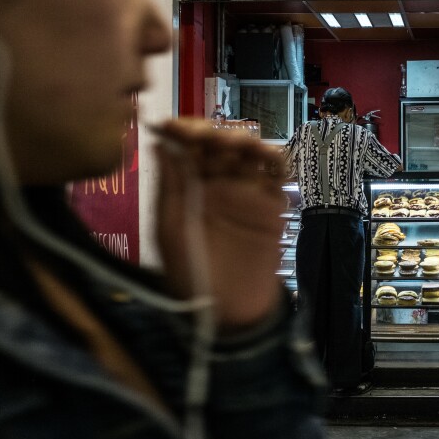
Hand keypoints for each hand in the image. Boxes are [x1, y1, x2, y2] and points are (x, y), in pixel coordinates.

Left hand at [154, 118, 286, 331]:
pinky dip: (275, 159)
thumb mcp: (170, 231)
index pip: (185, 147)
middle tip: (206, 137)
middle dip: (211, 132)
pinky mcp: (271, 206)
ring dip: (242, 140)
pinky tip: (264, 156)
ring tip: (233, 144)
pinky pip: (277, 175)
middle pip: (218, 143)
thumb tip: (161, 142)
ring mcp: (245, 193)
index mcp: (187, 188)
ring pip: (249, 152)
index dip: (180, 130)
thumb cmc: (190, 275)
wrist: (226, 313)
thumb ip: (170, 186)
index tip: (170, 126)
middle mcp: (216, 184)